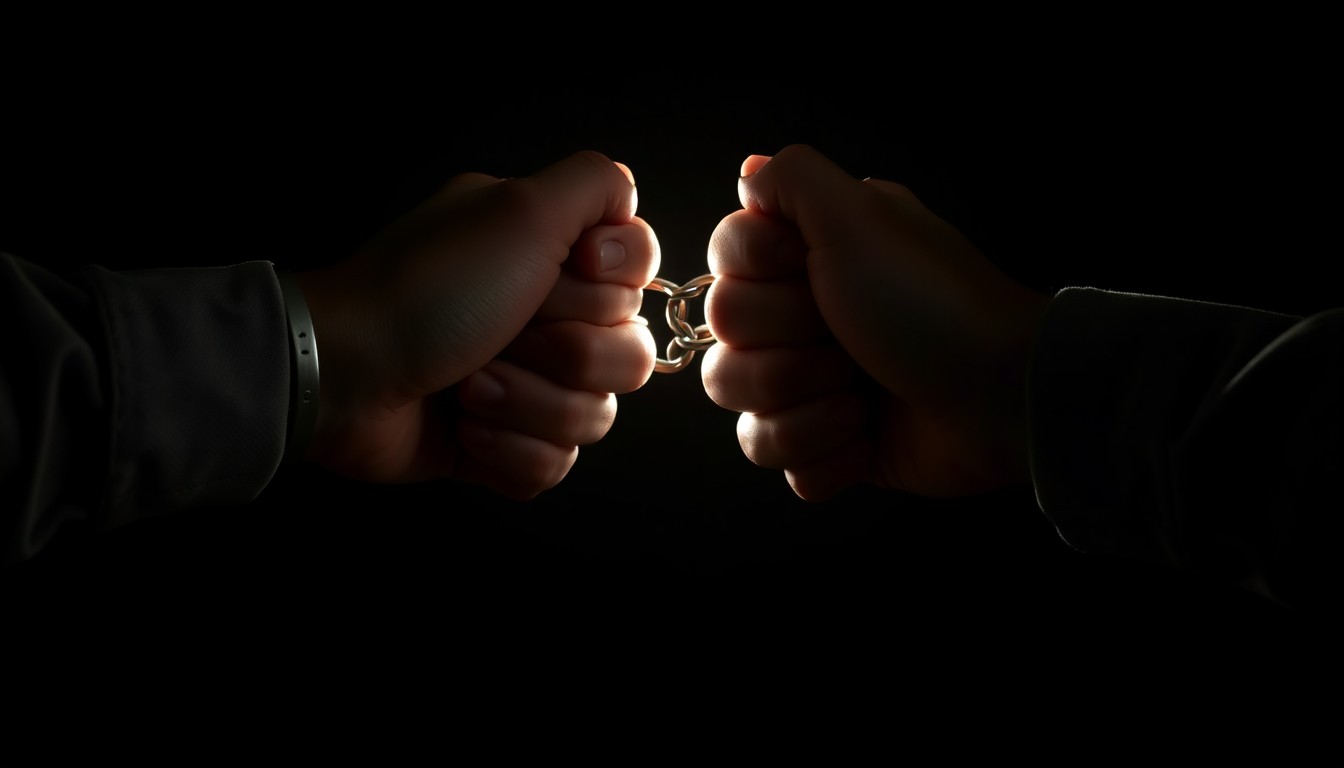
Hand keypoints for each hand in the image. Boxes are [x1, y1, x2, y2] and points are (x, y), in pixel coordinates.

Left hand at [297, 150, 658, 496]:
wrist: (344, 375)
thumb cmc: (428, 291)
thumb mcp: (521, 210)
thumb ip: (596, 184)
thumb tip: (627, 200)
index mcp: (549, 252)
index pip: (639, 276)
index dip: (614, 286)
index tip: (570, 271)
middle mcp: (543, 314)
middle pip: (629, 353)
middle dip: (568, 355)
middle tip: (503, 336)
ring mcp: (524, 381)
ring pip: (594, 416)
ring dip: (531, 406)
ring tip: (470, 390)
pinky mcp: (501, 441)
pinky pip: (554, 465)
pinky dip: (510, 452)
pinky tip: (466, 429)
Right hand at [700, 145, 1048, 499]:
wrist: (999, 397)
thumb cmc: (932, 303)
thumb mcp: (861, 216)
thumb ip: (791, 178)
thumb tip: (748, 172)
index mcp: (806, 258)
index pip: (722, 268)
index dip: (757, 279)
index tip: (811, 272)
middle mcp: (801, 316)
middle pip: (722, 343)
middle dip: (787, 353)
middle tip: (848, 343)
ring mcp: (812, 384)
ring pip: (743, 409)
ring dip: (804, 409)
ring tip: (860, 401)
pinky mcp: (829, 444)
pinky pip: (778, 458)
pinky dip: (824, 456)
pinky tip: (865, 438)